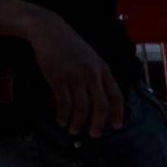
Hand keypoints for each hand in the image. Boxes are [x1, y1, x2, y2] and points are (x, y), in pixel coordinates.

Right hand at [25, 13, 123, 135]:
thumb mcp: (91, 59)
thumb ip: (97, 76)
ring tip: (74, 130)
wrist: (49, 31)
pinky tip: (61, 121)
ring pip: (81, 108)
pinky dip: (63, 115)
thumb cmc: (70, 46)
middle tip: (94, 134)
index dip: (117, 113)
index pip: (116, 96)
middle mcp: (92, 75)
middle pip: (100, 106)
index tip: (116, 126)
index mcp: (104, 70)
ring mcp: (75, 77)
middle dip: (98, 123)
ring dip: (78, 122)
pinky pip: (64, 103)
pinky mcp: (58, 79)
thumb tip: (100, 98)